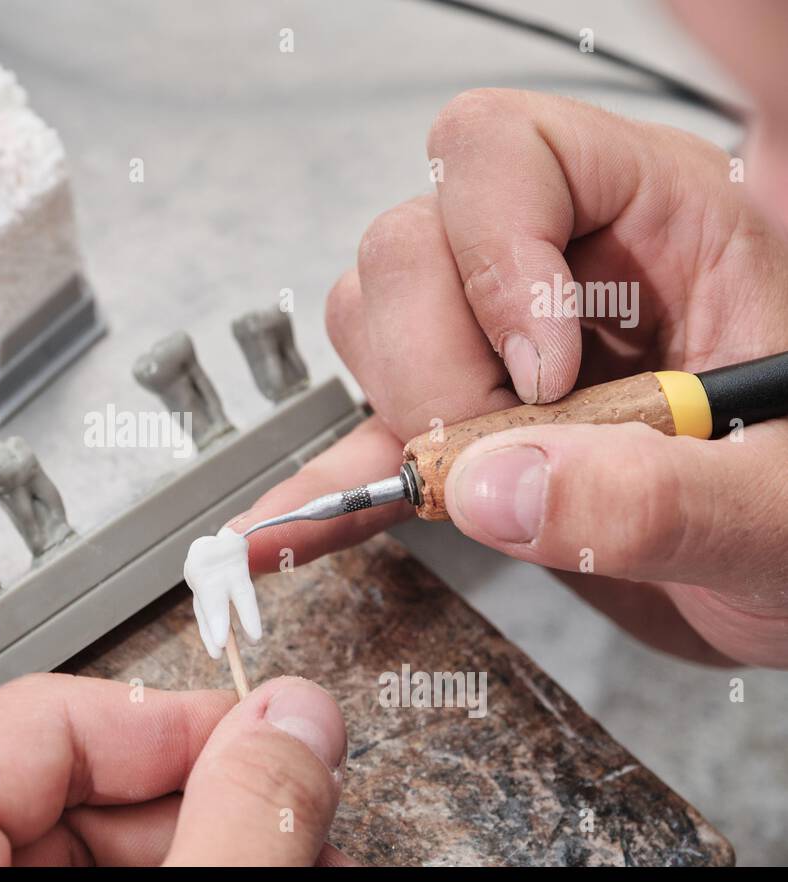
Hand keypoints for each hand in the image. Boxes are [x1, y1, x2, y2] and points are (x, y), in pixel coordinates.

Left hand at [0, 673, 348, 865]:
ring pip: (69, 845)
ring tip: (265, 864)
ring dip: (182, 851)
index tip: (280, 740)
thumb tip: (296, 726)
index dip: (189, 720)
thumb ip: (231, 827)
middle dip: (201, 802)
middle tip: (292, 826)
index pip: (59, 711)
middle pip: (69, 782)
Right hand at [232, 90, 787, 666]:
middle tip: (500, 448)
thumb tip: (499, 485)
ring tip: (472, 487)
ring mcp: (493, 353)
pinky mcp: (460, 437)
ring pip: (369, 320)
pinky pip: (361, 437)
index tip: (541, 373)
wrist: (786, 584)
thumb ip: (662, 494)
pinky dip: (326, 486)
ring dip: (395, 411)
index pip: (507, 150)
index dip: (496, 253)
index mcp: (656, 220)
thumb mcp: (782, 506)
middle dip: (434, 363)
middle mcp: (559, 269)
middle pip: (410, 245)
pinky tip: (290, 531)